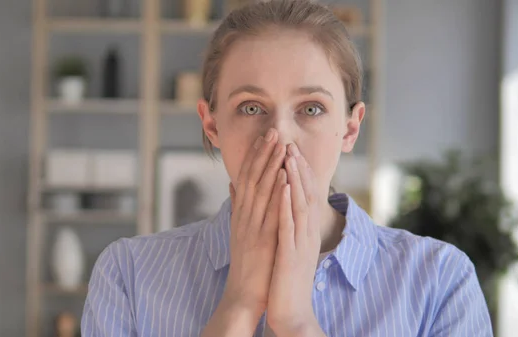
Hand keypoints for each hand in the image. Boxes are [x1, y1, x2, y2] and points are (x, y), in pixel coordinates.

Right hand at [203, 128, 285, 336]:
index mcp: (242, 212)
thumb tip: (233, 183)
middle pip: (253, 178)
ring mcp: (253, 226)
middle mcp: (245, 215)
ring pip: (261, 190)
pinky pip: (270, 211)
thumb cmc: (247, 261)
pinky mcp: (263, 238)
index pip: (248, 178)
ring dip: (271, 166)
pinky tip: (284, 176)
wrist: (245, 292)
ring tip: (280, 145)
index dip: (257, 156)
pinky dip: (276, 192)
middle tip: (273, 131)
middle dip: (264, 153)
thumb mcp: (239, 229)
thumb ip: (237, 205)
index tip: (266, 137)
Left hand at [267, 144, 324, 336]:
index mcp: (305, 232)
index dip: (300, 173)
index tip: (292, 151)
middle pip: (306, 195)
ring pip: (300, 205)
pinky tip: (283, 187)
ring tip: (289, 157)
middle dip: (298, 169)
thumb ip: (286, 228)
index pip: (305, 197)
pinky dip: (287, 205)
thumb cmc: (287, 280)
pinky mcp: (291, 254)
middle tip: (291, 144)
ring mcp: (301, 243)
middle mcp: (307, 234)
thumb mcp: (288, 249)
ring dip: (295, 180)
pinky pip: (290, 226)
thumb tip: (281, 212)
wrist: (292, 312)